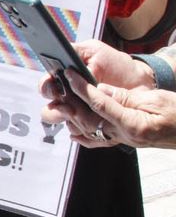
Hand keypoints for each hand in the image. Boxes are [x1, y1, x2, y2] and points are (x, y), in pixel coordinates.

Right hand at [39, 39, 154, 134]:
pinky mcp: (93, 126)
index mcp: (64, 80)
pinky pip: (82, 134)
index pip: (45, 87)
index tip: (57, 88)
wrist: (140, 81)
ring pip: (64, 123)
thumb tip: (59, 64)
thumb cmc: (116, 64)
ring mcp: (80, 114)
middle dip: (55, 108)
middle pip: (49, 109)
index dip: (47, 88)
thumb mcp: (93, 50)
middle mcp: (68, 99)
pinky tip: (94, 123)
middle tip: (68, 103)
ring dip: (70, 120)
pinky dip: (85, 131)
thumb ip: (73, 51)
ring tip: (80, 114)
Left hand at [56, 70, 175, 148]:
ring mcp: (124, 140)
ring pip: (90, 131)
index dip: (82, 87)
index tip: (70, 74)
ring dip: (73, 116)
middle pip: (88, 119)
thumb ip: (126, 96)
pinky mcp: (126, 140)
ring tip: (61, 100)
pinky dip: (84, 135)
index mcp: (133, 124)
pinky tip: (72, 130)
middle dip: (71, 102)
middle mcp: (125, 136)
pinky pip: (100, 141)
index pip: (99, 103)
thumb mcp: (155, 100)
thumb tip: (100, 89)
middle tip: (59, 86)